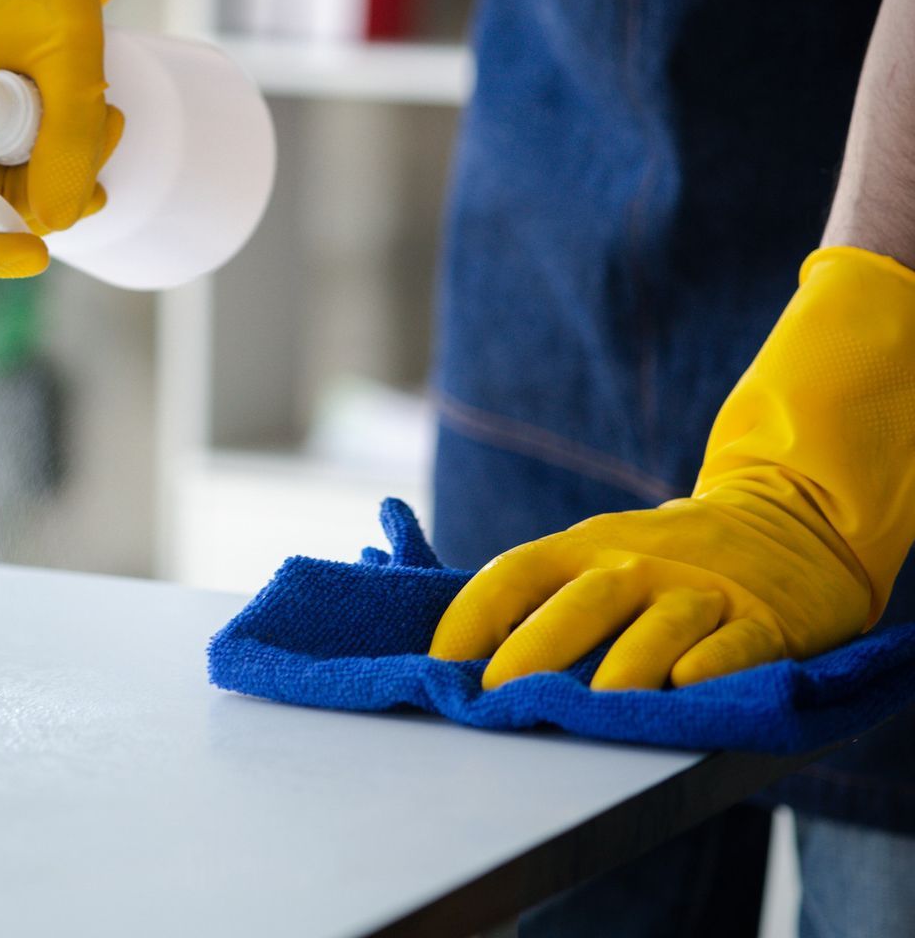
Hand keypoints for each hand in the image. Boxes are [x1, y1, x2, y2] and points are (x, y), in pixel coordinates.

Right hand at [0, 0, 156, 278]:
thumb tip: (65, 220)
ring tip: (108, 115)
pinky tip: (88, 117)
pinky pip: (0, 153)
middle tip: (109, 144)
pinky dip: (46, 148)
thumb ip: (69, 139)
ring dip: (58, 166)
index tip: (44, 253)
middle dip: (47, 193)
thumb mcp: (72, 54)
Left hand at [431, 247, 914, 689]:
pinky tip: (686, 684)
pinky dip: (712, 663)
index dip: (470, 619)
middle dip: (535, 649)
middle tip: (497, 697)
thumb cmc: (662, 561)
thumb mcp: (597, 556)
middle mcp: (637, 565)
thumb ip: (538, 597)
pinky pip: (736, 645)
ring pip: (658, 627)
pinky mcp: (765, 622)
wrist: (789, 521)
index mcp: (584, 548)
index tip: (437, 668)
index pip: (514, 574)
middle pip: (582, 603)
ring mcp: (701, 591)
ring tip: (592, 704)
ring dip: (624, 665)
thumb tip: (450, 658)